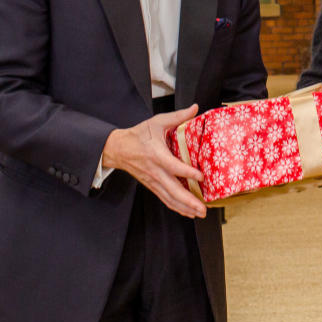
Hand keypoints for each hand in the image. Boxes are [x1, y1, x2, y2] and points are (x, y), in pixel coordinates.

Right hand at [102, 104, 206, 218]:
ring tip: (200, 213)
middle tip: (203, 208)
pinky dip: (177, 207)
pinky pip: (166, 199)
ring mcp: (153, 181)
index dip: (187, 172)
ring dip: (185, 208)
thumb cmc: (138, 135)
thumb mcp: (156, 122)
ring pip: (170, 198)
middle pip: (173, 190)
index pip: (173, 166)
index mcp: (157, 155)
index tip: (201, 176)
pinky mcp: (152, 186)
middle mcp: (155, 172)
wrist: (118, 149)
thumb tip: (195, 108)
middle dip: (189, 201)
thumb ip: (177, 116)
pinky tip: (188, 212)